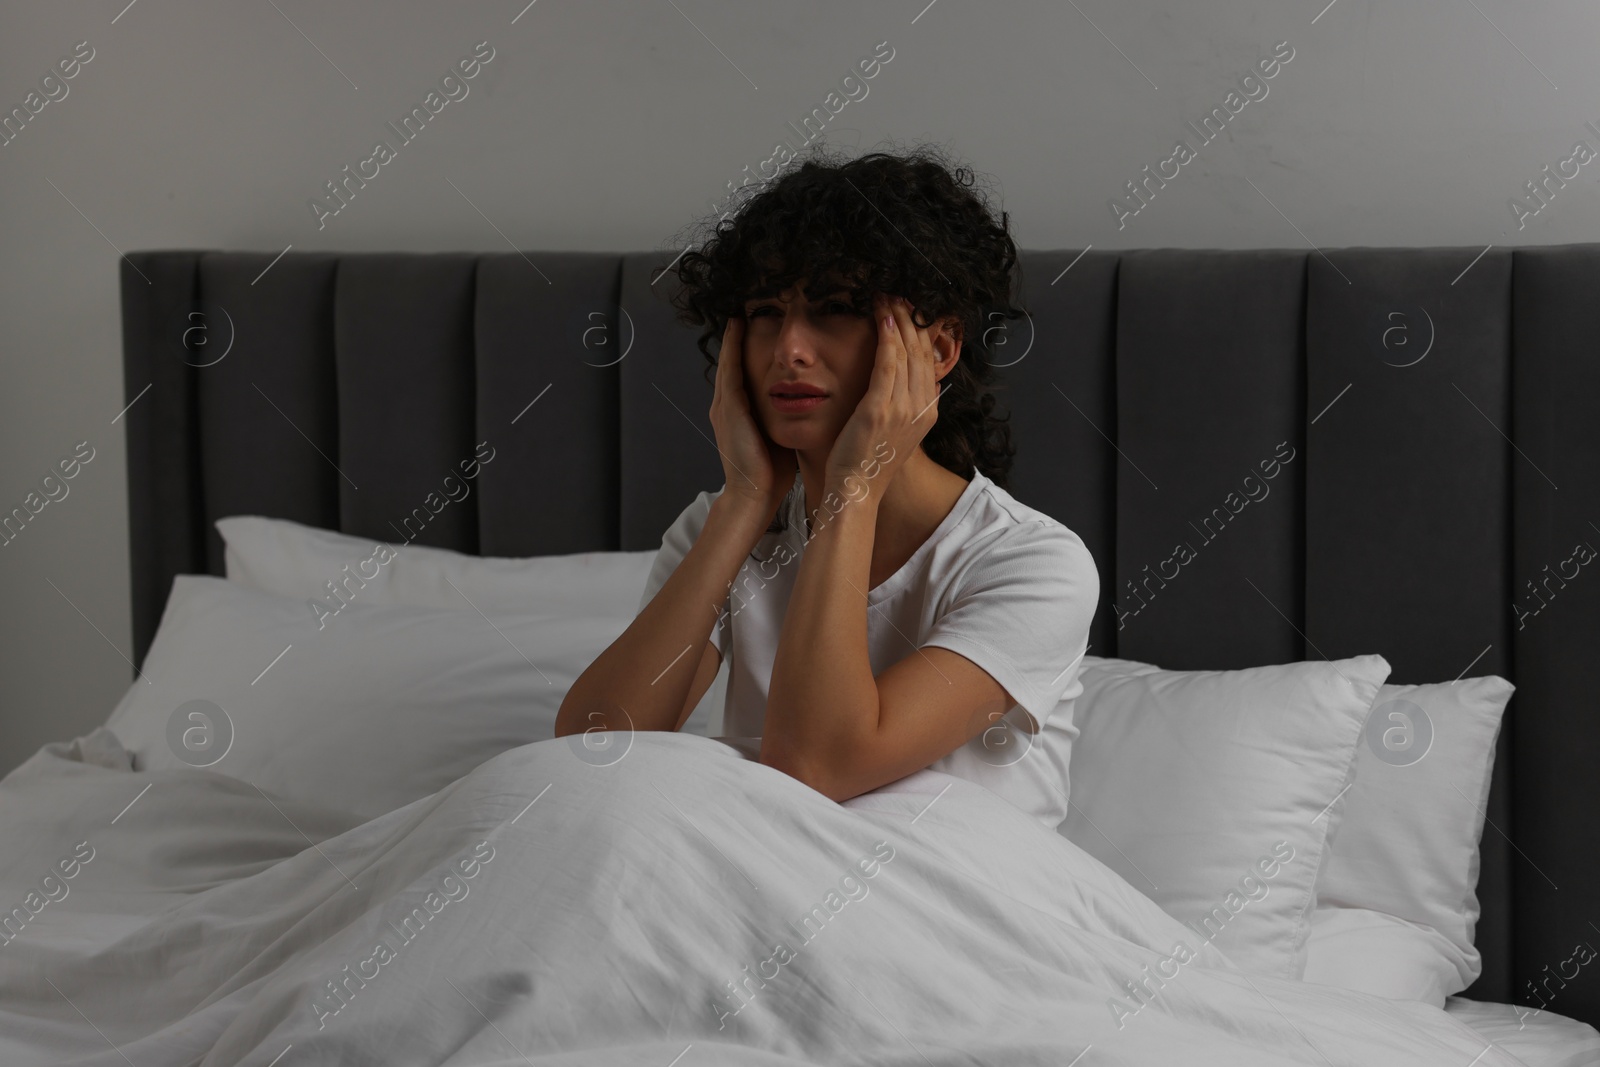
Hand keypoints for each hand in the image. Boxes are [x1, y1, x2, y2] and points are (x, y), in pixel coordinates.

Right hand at [709, 315, 798, 525]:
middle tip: (745, 308)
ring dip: (733, 335)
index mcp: (738, 413)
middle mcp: (725, 405)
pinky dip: (732, 346)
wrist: (754, 495)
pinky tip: (738, 326)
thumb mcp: (779, 435)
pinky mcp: (729, 407)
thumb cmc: (771, 472)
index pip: (742, 372)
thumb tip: (808, 401)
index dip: (747, 349)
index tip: (760, 326)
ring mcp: (723, 405)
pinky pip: (730, 368)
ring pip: (728, 359)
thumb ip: (785, 416)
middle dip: (737, 336)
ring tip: (740, 309)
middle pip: (731, 361)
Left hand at [824, 294, 942, 499]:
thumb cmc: (868, 462)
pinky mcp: (880, 410)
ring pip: (906, 353)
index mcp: (927, 413)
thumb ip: (906, 406)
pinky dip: (887, 338)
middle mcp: (921, 408)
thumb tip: (913, 382)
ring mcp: (902, 409)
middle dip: (911, 319)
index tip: (909, 310)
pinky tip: (882, 318)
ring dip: (897, 320)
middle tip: (898, 294)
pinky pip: (887, 365)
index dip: (920, 332)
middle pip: (921, 352)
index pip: (928, 362)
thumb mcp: (896, 432)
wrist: (856, 491)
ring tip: (887, 297)